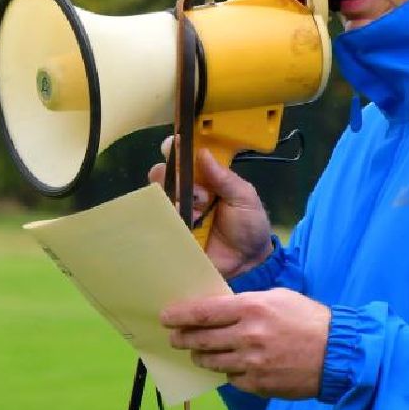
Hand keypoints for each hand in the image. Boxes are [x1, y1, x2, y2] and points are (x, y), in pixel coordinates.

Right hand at [149, 142, 272, 278]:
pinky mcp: (172, 235)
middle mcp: (187, 193)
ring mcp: (177, 214)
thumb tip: (203, 153)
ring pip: (159, 197)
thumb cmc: (249, 226)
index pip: (187, 157)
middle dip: (168, 173)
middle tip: (181, 181)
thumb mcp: (244, 197)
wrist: (249, 265)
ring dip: (170, 198)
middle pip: (165, 174)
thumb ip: (225, 177)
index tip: (173, 144)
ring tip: (189, 209)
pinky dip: (165, 219)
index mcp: (206, 179)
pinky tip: (181, 223)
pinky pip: (159, 222)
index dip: (177, 149)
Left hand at [161, 289, 330, 399]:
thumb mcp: (277, 297)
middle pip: (201, 339)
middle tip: (175, 337)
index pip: (203, 313)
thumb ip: (246, 303)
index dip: (179, 315)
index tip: (165, 317)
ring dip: (201, 356)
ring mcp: (252, 363)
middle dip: (183, 338)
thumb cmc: (307, 319)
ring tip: (197, 351)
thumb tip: (218, 308)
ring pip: (212, 362)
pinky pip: (231, 379)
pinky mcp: (259, 384)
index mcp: (252, 308)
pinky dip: (228, 372)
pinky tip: (230, 365)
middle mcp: (248, 336)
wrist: (337, 353)